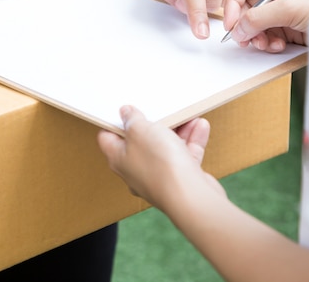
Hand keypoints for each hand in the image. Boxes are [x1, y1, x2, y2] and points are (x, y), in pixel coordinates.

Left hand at [98, 105, 224, 211]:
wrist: (191, 198)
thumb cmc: (160, 166)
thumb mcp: (140, 130)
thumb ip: (132, 119)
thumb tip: (126, 113)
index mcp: (118, 159)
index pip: (108, 139)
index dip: (113, 123)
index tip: (123, 111)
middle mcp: (136, 170)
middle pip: (141, 142)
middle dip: (153, 124)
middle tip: (160, 110)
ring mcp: (158, 177)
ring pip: (166, 148)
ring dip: (177, 131)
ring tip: (186, 116)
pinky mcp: (180, 181)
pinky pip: (184, 156)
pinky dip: (192, 141)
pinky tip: (200, 127)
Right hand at [223, 0, 308, 51]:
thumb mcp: (291, 8)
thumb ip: (259, 17)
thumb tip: (237, 28)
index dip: (232, 3)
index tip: (230, 22)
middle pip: (244, 7)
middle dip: (244, 25)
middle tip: (245, 38)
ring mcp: (280, 10)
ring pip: (252, 24)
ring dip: (256, 37)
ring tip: (265, 43)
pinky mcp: (284, 27)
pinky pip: (264, 35)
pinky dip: (267, 43)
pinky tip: (277, 45)